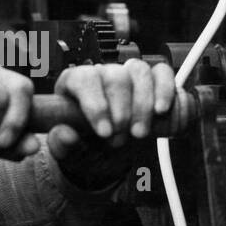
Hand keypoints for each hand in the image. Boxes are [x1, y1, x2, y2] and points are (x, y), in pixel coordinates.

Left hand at [46, 59, 176, 186]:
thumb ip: (61, 145)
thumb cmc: (85, 146)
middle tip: (120, 139)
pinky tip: (161, 111)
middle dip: (121, 112)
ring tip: (139, 133)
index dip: (95, 104)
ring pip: (138, 71)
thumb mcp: (70, 151)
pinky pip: (161, 73)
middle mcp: (102, 74)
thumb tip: (64, 134)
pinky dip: (164, 90)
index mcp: (74, 83)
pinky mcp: (153, 80)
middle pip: (115, 77)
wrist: (107, 154)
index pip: (83, 78)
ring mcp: (128, 75)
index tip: (104, 132)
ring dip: (143, 104)